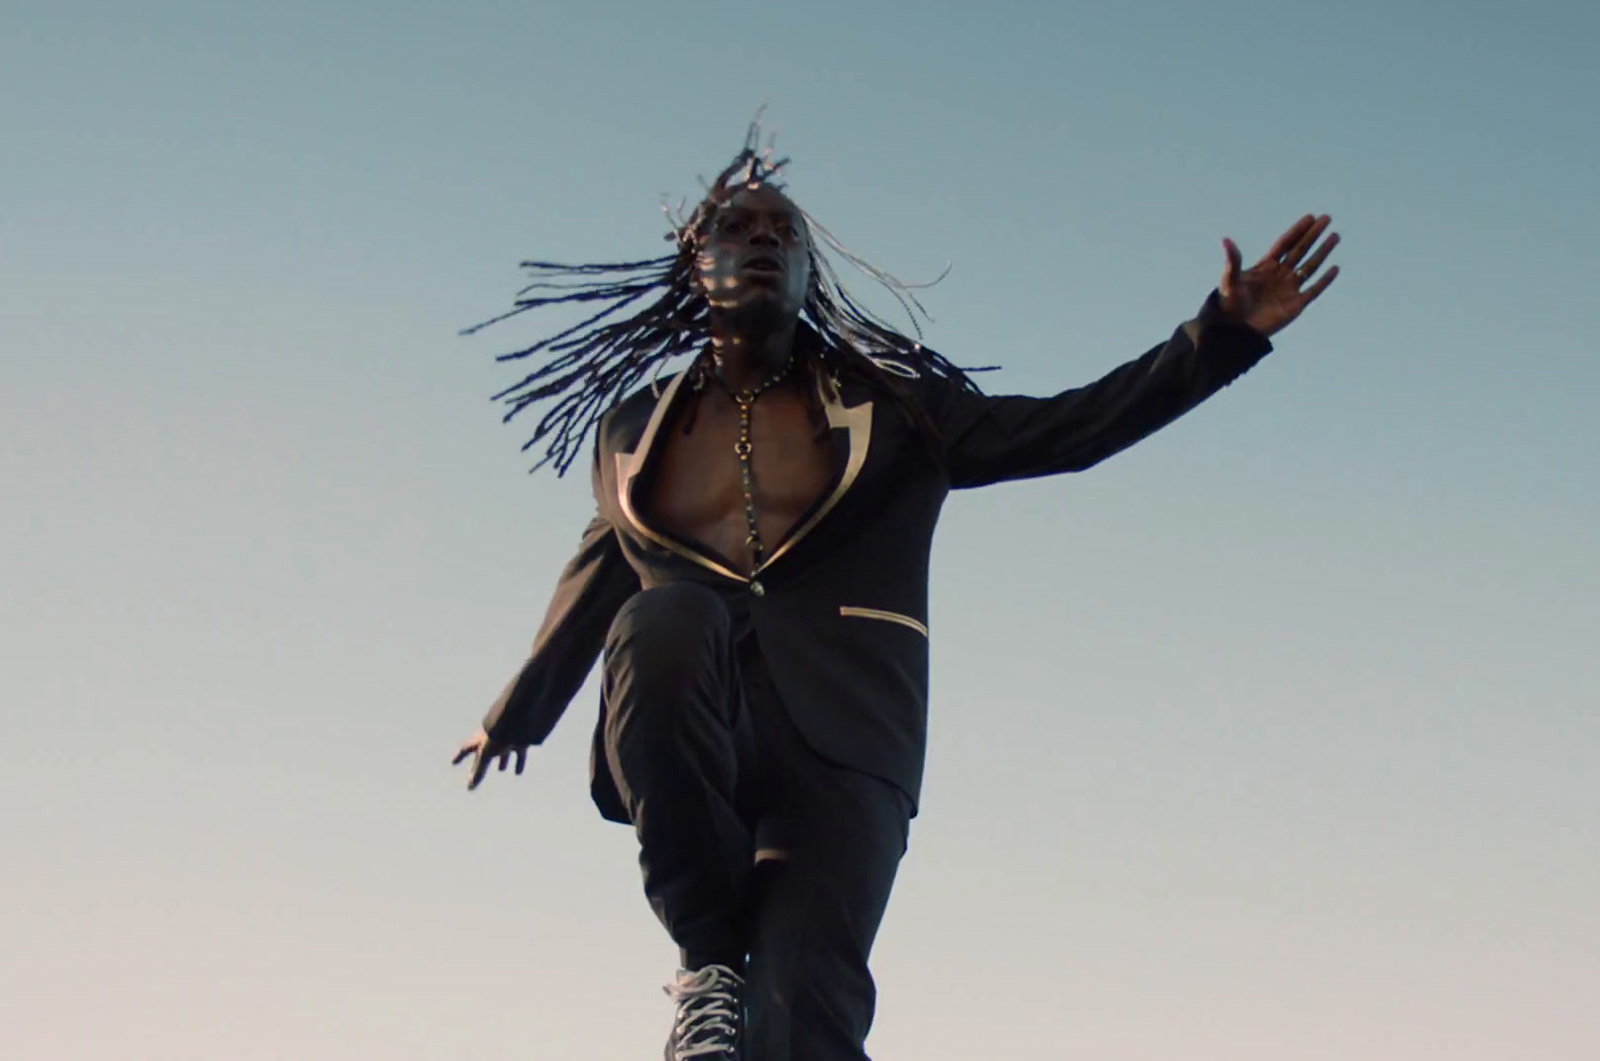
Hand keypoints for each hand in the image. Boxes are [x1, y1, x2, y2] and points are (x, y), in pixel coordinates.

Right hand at [451, 726, 526, 790]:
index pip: (466, 749)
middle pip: (484, 754)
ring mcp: (507, 739)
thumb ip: (479, 770)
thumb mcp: (486, 754)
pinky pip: (519, 754)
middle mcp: (492, 739)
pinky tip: (518, 772)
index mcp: (479, 739)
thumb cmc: (498, 734)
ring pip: (503, 752)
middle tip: (477, 772)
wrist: (520, 717)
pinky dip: (518, 763)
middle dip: (481, 763)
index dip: (459, 756)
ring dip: (502, 761)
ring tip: (502, 769)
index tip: (453, 763)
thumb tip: (469, 787)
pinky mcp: (521, 740)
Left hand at [1219, 214, 1340, 337]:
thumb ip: (1233, 260)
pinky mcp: (1296, 304)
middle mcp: (1280, 275)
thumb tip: (1226, 240)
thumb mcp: (1229, 280)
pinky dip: (1324, 280)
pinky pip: (1314, 289)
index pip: (1285, 244)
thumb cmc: (1229, 305)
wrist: (1236, 330)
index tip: (1310, 217)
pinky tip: (1334, 267)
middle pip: (1300, 250)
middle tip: (1326, 218)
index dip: (1297, 230)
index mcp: (1266, 266)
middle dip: (1313, 235)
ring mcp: (1289, 289)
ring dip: (1322, 251)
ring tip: (1335, 236)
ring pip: (1310, 266)